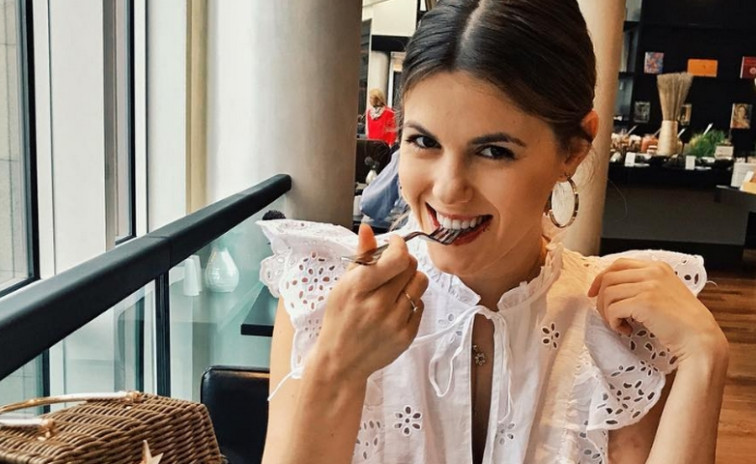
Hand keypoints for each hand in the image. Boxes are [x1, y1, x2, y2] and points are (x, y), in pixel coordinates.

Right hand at [311, 223, 428, 382]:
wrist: (342, 360)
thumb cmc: (340, 319)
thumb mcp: (343, 285)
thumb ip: (360, 256)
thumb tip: (368, 229)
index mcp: (359, 287)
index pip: (397, 257)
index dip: (400, 245)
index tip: (395, 243)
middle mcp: (379, 304)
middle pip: (411, 266)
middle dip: (403, 261)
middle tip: (393, 267)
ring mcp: (395, 321)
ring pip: (420, 283)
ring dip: (411, 279)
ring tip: (397, 286)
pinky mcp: (406, 335)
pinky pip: (420, 305)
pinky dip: (410, 301)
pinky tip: (395, 307)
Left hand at [588, 258, 726, 364]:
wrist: (699, 338)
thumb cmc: (682, 321)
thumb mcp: (664, 292)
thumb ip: (643, 285)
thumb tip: (611, 289)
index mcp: (657, 267)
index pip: (618, 264)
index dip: (601, 278)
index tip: (594, 292)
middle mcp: (653, 272)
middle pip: (608, 277)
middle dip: (601, 298)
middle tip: (608, 315)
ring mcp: (649, 286)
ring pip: (608, 293)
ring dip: (607, 312)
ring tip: (620, 324)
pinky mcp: (645, 302)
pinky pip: (613, 309)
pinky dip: (614, 322)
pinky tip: (626, 330)